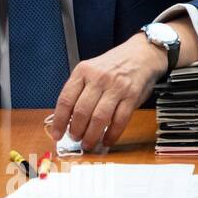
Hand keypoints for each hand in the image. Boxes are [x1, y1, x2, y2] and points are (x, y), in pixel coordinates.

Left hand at [48, 33, 168, 151]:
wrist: (141, 54)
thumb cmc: (113, 65)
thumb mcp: (91, 70)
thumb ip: (80, 90)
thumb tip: (67, 118)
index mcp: (83, 71)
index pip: (66, 99)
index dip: (59, 120)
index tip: (56, 133)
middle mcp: (98, 78)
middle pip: (81, 111)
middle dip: (76, 130)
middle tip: (74, 139)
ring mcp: (116, 87)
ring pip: (99, 118)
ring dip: (91, 135)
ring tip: (88, 143)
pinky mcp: (132, 96)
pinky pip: (120, 120)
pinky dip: (112, 134)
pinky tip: (107, 140)